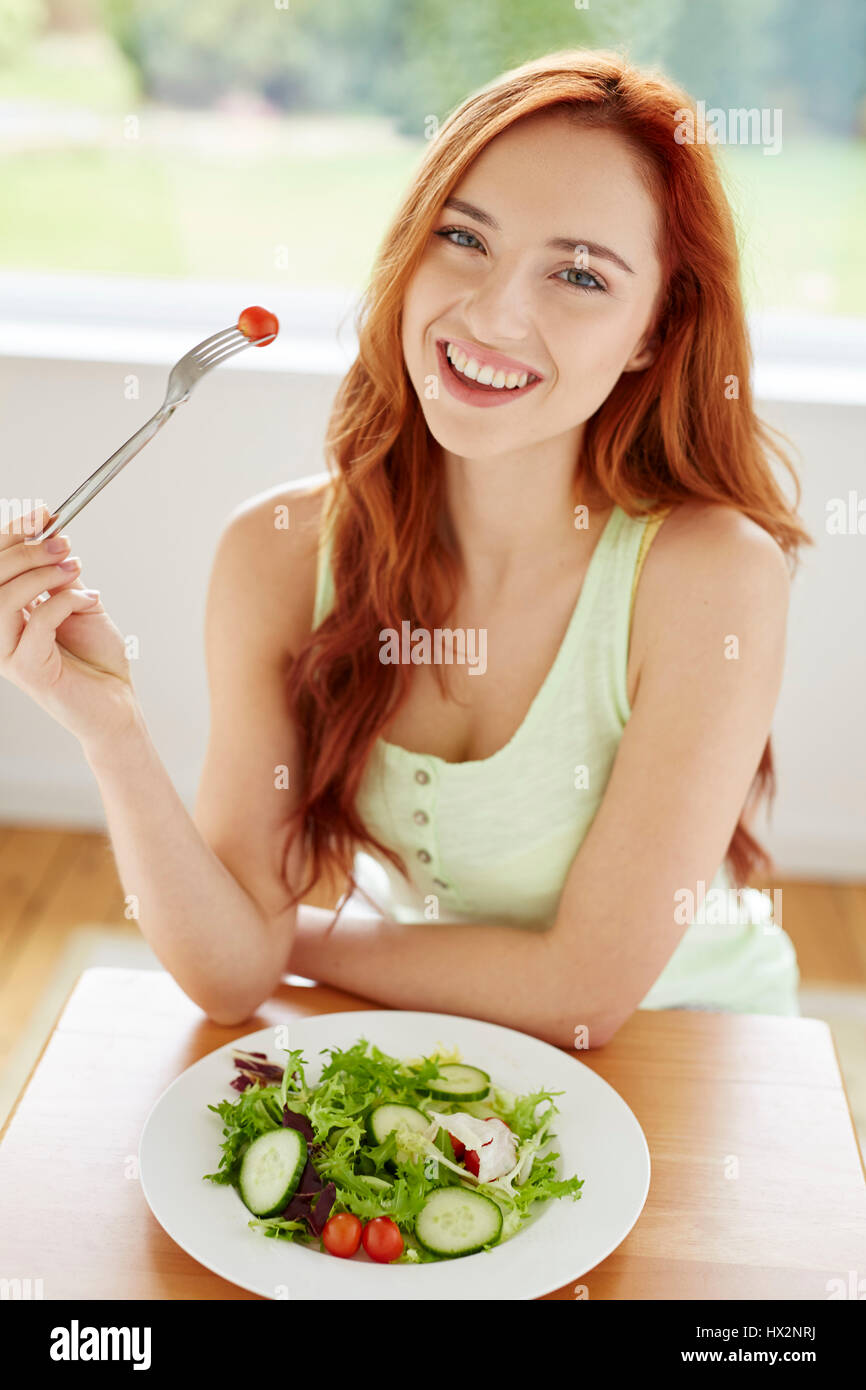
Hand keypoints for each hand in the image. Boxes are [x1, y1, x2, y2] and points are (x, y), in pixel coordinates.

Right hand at [0, 503, 139, 745]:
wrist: (118, 703)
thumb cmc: (96, 657)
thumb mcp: (78, 602)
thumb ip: (59, 574)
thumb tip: (50, 530)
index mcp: (5, 613)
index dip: (10, 535)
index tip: (40, 512)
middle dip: (24, 550)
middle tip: (62, 540)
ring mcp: (8, 653)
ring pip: (2, 600)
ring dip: (40, 574)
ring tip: (73, 566)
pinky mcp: (28, 671)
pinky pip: (37, 624)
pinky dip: (64, 603)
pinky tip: (88, 599)